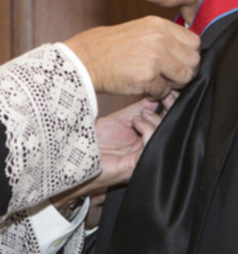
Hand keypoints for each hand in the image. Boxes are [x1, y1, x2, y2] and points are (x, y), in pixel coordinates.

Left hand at [52, 95, 174, 212]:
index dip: (172, 104)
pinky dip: (148, 128)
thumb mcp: (122, 119)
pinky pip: (154, 142)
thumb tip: (156, 93)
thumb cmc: (97, 142)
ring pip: (166, 134)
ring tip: (141, 114)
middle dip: (172, 107)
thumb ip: (139, 108)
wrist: (79, 158)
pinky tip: (136, 123)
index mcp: (149, 137)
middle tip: (164, 95)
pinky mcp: (141, 162)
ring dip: (156, 118)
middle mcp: (151, 146)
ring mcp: (148, 155)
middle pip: (174, 126)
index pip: (170, 119)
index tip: (167, 90)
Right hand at [64, 16, 199, 98]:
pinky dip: (155, 94)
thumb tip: (181, 53)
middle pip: (193, 60)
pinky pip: (164, 91)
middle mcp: (160, 38)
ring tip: (155, 83)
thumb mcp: (137, 31)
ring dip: (172, 84)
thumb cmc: (105, 49)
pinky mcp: (147, 77)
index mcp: (158, 25)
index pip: (194, 42)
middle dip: (183, 72)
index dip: (187, 56)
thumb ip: (160, 38)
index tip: (175, 63)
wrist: (82, 61)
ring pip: (184, 76)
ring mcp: (155, 57)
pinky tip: (141, 87)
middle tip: (167, 77)